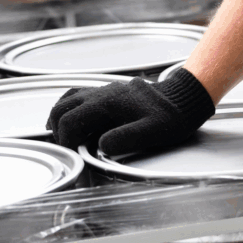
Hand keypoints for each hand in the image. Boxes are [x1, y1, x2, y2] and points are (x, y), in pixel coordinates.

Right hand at [47, 69, 214, 156]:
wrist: (185, 98)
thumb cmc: (171, 116)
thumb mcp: (152, 132)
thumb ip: (124, 139)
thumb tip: (101, 146)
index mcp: (107, 103)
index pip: (69, 120)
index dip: (65, 139)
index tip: (74, 152)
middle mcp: (101, 93)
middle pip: (62, 107)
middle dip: (57, 128)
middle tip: (67, 145)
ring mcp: (105, 90)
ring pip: (69, 99)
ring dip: (61, 116)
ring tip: (66, 135)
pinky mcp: (111, 92)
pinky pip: (81, 96)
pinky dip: (72, 108)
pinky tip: (78, 120)